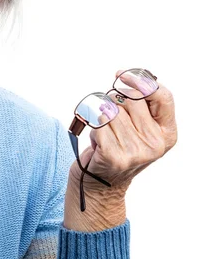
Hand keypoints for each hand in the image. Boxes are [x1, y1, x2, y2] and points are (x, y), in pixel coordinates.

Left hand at [72, 70, 177, 192]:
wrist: (101, 184)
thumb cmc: (116, 149)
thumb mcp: (138, 129)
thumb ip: (140, 106)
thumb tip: (126, 76)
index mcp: (166, 133)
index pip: (162, 96)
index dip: (140, 81)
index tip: (122, 74)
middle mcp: (155, 143)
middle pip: (130, 99)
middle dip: (113, 102)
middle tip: (110, 119)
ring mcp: (136, 151)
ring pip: (111, 110)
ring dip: (101, 118)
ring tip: (105, 135)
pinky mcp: (114, 156)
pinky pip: (97, 123)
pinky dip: (92, 128)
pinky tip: (98, 142)